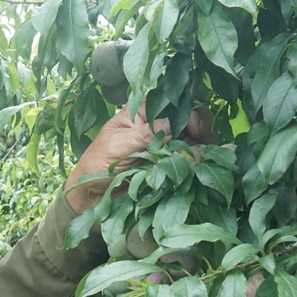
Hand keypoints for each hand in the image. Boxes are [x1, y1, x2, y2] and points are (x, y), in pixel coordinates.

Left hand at [63, 105, 214, 214]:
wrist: (92, 193)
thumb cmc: (97, 163)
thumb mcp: (118, 145)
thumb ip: (145, 135)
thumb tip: (172, 125)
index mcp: (141, 111)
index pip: (172, 103)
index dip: (188, 113)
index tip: (195, 130)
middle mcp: (156, 123)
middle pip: (187, 117)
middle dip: (200, 127)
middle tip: (204, 141)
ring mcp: (163, 142)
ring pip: (191, 136)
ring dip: (200, 144)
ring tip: (204, 154)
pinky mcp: (167, 162)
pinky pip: (186, 157)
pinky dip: (196, 159)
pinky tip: (200, 162)